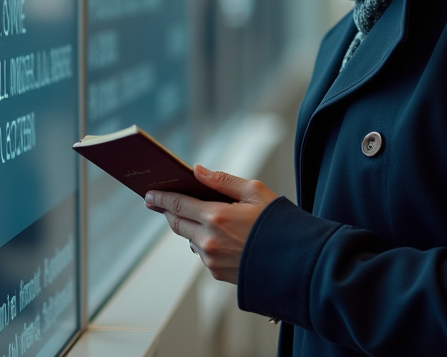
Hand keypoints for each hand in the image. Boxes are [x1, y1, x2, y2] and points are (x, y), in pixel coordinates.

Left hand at [145, 165, 277, 283]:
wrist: (297, 262)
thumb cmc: (279, 222)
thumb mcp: (255, 192)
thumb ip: (222, 180)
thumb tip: (197, 171)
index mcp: (216, 216)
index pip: (178, 204)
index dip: (161, 197)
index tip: (149, 194)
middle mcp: (209, 241)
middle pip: (177, 223)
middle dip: (169, 211)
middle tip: (161, 202)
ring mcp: (211, 260)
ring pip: (190, 239)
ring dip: (190, 228)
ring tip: (201, 217)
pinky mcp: (217, 274)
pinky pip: (202, 254)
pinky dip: (205, 242)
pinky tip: (221, 236)